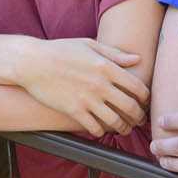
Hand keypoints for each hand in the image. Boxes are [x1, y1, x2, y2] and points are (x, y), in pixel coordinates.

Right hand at [9, 36, 145, 136]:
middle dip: (139, 116)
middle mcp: (100, 84)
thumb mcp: (88, 45)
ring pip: (115, 121)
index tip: (144, 102)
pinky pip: (95, 128)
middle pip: (131, 107)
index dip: (146, 98)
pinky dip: (101, 131)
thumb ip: (114, 53)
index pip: (138, 87)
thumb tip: (137, 59)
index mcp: (106, 67)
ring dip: (123, 128)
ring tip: (123, 128)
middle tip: (139, 119)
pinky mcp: (73, 110)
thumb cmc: (59, 50)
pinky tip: (100, 128)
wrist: (30, 62)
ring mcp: (87, 99)